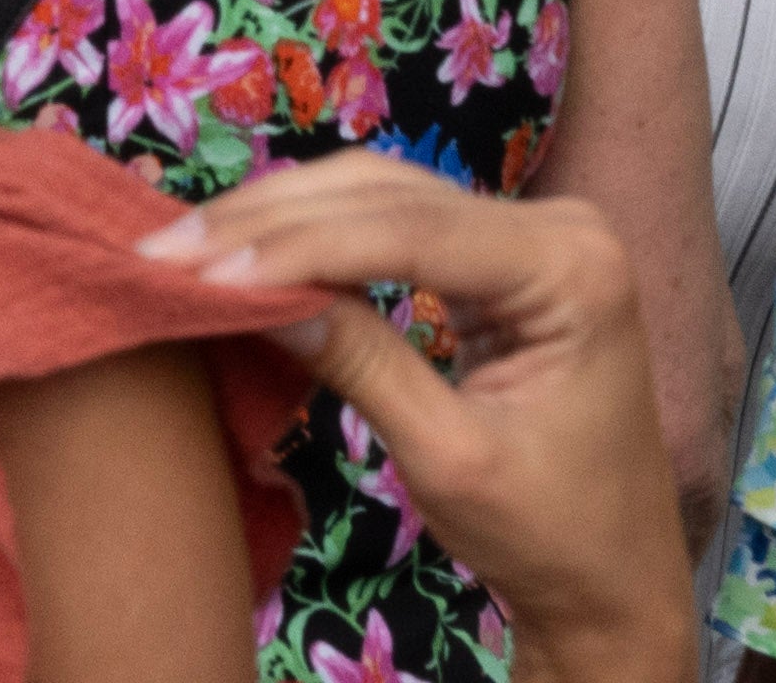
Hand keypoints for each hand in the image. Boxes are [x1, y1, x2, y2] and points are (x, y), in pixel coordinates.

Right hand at [136, 164, 692, 682]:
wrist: (611, 580)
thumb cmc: (547, 533)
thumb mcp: (449, 459)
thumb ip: (364, 365)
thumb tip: (254, 295)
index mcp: (570, 268)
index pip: (411, 231)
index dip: (298, 246)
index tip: (200, 269)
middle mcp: (559, 226)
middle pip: (391, 194)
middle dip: (273, 221)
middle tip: (163, 248)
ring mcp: (533, 234)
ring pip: (384, 195)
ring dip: (283, 218)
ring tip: (187, 243)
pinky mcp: (501, 258)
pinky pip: (398, 225)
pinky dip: (318, 235)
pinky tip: (250, 246)